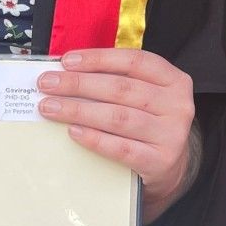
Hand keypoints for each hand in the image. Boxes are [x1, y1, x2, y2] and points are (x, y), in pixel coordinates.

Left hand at [38, 49, 195, 218]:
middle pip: (122, 89)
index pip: (134, 61)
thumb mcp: (143, 96)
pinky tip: (73, 131)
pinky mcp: (160, 161)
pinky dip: (94, 138)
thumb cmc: (148, 122)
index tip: (66, 61)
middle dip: (79, 84)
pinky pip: (122, 149)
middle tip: (47, 84)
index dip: (98, 59)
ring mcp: (171, 135)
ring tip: (50, 107)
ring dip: (79, 110)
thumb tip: (66, 72)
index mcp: (174, 80)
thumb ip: (116, 80)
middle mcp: (178, 105)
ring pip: (119, 117)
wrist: (170, 166)